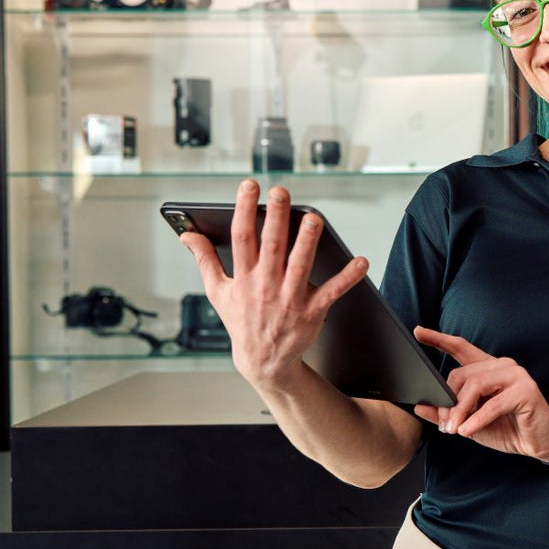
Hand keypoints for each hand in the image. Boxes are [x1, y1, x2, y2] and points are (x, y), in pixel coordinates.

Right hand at [179, 180, 368, 388]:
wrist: (264, 362)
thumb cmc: (241, 321)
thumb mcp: (218, 292)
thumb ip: (204, 260)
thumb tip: (187, 234)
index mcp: (243, 277)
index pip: (242, 237)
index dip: (244, 210)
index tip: (249, 186)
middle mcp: (266, 285)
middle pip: (271, 246)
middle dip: (276, 218)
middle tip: (280, 192)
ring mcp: (290, 299)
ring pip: (301, 265)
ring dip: (308, 241)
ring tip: (314, 218)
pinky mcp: (312, 311)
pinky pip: (332, 291)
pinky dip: (348, 277)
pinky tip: (361, 261)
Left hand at [412, 326, 548, 462]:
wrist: (541, 443)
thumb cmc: (508, 429)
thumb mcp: (471, 422)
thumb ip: (448, 413)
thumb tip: (420, 407)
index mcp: (488, 369)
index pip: (461, 347)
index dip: (439, 339)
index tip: (418, 333)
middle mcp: (502, 366)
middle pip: (462, 374)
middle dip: (448, 401)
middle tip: (444, 425)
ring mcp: (516, 375)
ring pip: (476, 385)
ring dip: (460, 410)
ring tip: (454, 429)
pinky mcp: (526, 391)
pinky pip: (493, 404)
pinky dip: (477, 419)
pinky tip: (467, 431)